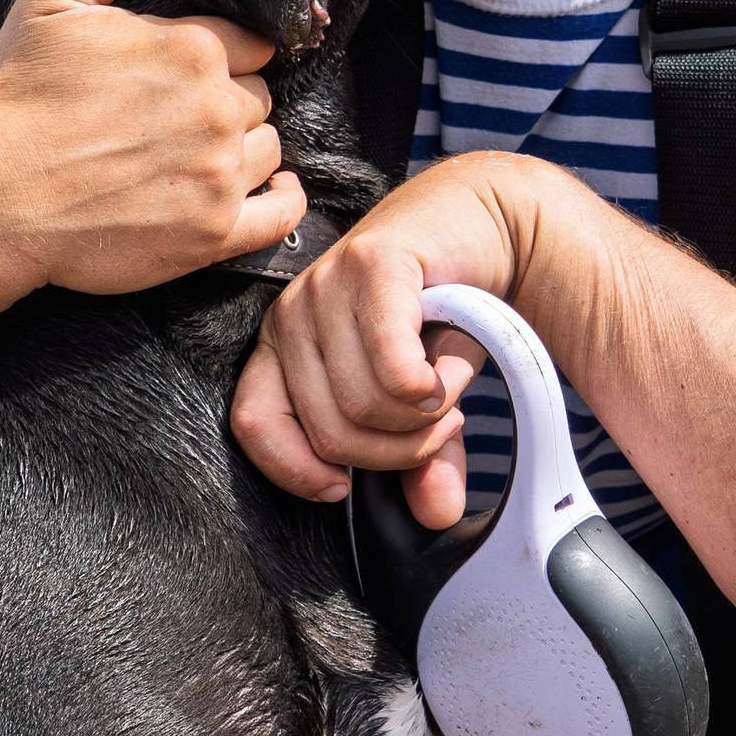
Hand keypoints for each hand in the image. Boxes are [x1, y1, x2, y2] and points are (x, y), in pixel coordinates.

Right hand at [0, 0, 305, 295]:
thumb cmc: (18, 101)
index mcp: (191, 50)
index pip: (244, 42)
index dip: (216, 52)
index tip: (183, 70)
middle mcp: (216, 110)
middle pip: (256, 96)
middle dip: (224, 100)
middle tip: (174, 116)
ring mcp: (219, 175)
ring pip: (266, 148)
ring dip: (242, 147)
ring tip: (196, 154)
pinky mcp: (213, 233)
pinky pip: (281, 215)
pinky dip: (283, 201)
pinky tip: (273, 190)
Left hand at [230, 160, 550, 521]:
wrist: (480, 223)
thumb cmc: (439, 308)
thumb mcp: (423, 394)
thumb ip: (420, 455)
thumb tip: (437, 511)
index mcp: (284, 347)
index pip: (254, 423)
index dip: (296, 470)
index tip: (343, 485)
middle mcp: (293, 315)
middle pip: (330, 431)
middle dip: (395, 450)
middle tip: (435, 427)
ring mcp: (328, 286)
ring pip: (365, 404)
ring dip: (424, 417)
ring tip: (445, 391)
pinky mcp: (374, 265)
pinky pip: (393, 367)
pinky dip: (432, 389)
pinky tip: (448, 374)